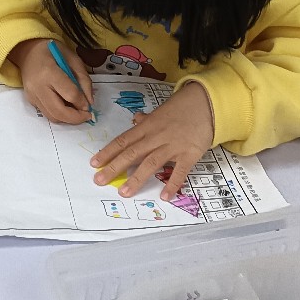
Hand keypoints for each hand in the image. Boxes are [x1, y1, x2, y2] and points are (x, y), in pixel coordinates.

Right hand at [9, 38, 94, 124]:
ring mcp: (32, 95)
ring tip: (78, 113)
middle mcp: (38, 87)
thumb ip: (84, 79)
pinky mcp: (30, 101)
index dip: (83, 103)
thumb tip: (89, 102)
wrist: (28, 52)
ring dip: (68, 119)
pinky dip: (60, 115)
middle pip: (59, 111)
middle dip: (76, 118)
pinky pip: (47, 113)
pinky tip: (67, 108)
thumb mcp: (73, 59)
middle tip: (87, 116)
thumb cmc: (53, 52)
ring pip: (52, 117)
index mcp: (49, 72)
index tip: (90, 105)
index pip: (70, 94)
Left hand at [91, 82, 213, 198]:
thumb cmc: (181, 108)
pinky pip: (180, 171)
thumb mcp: (160, 111)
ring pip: (151, 163)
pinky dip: (172, 183)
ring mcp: (172, 146)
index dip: (108, 152)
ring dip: (136, 178)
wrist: (206, 103)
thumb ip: (147, 120)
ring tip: (124, 192)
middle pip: (132, 153)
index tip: (94, 163)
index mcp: (147, 127)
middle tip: (99, 180)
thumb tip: (135, 120)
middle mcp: (156, 137)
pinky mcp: (189, 154)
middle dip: (114, 167)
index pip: (123, 141)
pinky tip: (164, 196)